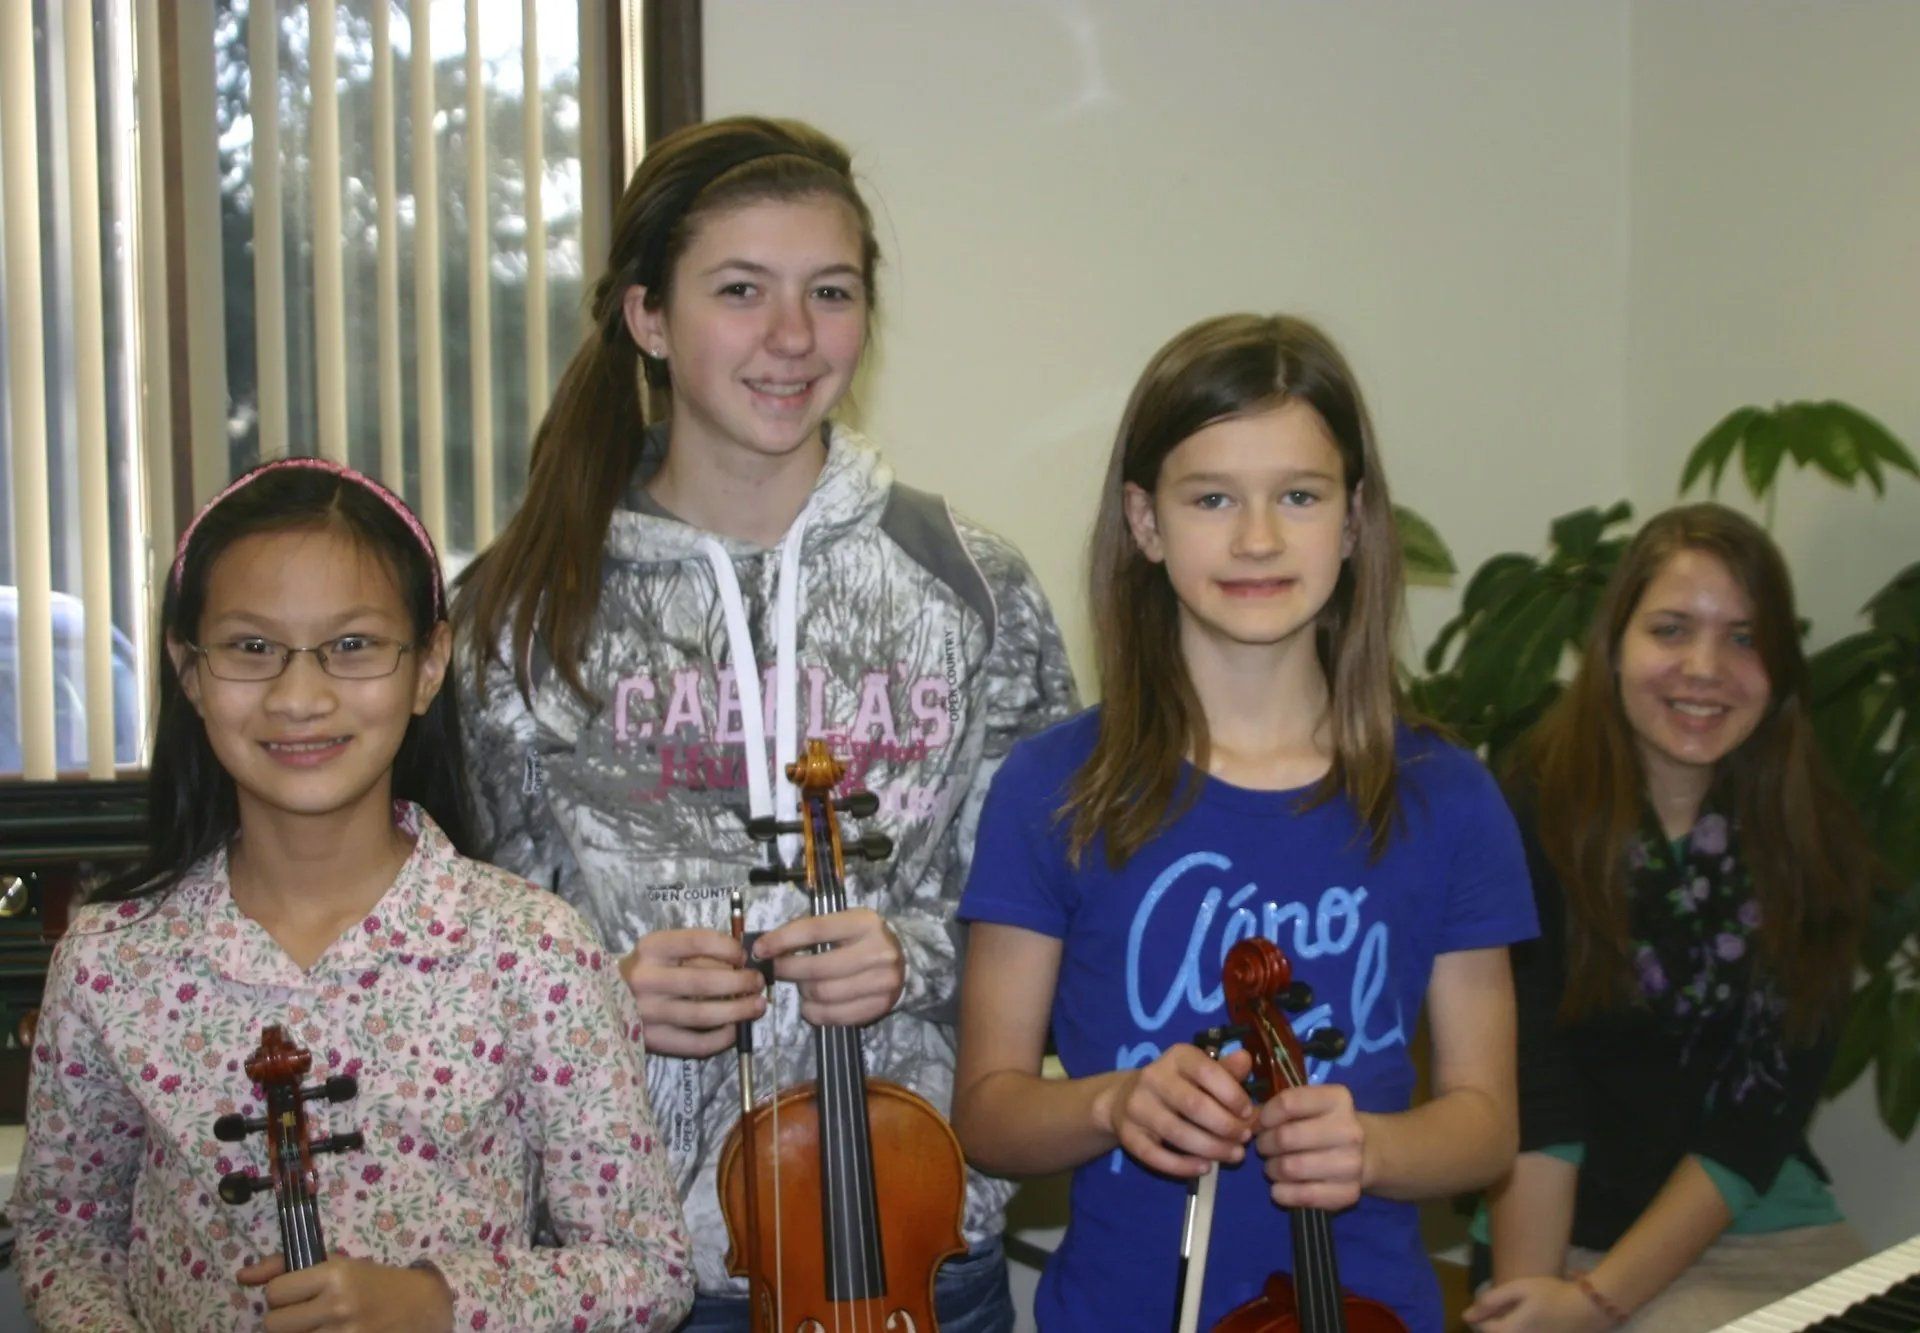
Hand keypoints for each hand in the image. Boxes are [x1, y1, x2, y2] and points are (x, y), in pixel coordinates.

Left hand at [237, 1253, 453, 1332]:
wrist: (422, 1307)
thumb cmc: (374, 1282)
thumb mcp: (337, 1265)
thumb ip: (285, 1267)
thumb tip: (241, 1276)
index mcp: (335, 1274)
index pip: (275, 1292)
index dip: (282, 1295)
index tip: (297, 1295)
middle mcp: (338, 1304)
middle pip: (274, 1324)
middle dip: (285, 1321)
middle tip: (305, 1317)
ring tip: (317, 1327)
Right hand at [619, 927, 766, 1057]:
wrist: (606, 999)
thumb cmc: (648, 970)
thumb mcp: (664, 950)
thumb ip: (697, 951)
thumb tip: (742, 959)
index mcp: (651, 948)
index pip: (697, 942)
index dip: (728, 948)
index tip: (744, 956)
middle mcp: (646, 979)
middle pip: (703, 981)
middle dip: (740, 982)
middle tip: (758, 982)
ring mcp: (647, 1012)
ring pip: (702, 1014)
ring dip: (738, 1010)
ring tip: (758, 1006)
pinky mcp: (652, 1040)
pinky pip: (695, 1043)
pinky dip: (721, 1038)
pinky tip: (735, 1030)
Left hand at [754, 907, 904, 1025]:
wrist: (908, 960)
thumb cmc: (863, 938)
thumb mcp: (843, 922)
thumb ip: (810, 930)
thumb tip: (768, 945)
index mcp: (864, 922)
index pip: (815, 930)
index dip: (782, 940)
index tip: (761, 949)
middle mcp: (877, 951)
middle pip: (817, 968)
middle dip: (788, 970)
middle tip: (776, 970)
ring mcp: (882, 982)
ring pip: (824, 994)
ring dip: (803, 993)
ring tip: (801, 986)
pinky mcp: (880, 1006)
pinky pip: (834, 1016)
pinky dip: (814, 1012)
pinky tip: (811, 1004)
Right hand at [1094, 1045, 1255, 1177]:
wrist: (1124, 1098)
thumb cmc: (1176, 1085)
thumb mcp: (1200, 1071)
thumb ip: (1225, 1070)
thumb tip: (1246, 1059)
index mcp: (1176, 1057)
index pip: (1207, 1071)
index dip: (1232, 1094)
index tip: (1249, 1112)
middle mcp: (1152, 1077)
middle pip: (1194, 1105)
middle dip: (1226, 1126)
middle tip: (1245, 1138)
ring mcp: (1137, 1106)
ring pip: (1177, 1133)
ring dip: (1211, 1148)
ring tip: (1234, 1155)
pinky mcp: (1127, 1135)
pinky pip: (1156, 1156)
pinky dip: (1183, 1166)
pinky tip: (1205, 1168)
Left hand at [1251, 1083, 1366, 1210]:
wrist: (1363, 1153)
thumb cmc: (1321, 1124)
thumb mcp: (1303, 1106)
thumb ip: (1272, 1109)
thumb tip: (1245, 1122)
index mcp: (1337, 1099)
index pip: (1288, 1103)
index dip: (1265, 1115)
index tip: (1262, 1123)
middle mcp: (1350, 1130)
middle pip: (1286, 1137)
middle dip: (1265, 1144)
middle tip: (1264, 1148)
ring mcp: (1352, 1163)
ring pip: (1291, 1168)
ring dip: (1272, 1169)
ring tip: (1273, 1167)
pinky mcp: (1349, 1192)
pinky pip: (1305, 1196)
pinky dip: (1283, 1194)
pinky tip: (1279, 1188)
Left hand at [1464, 1275, 1614, 1332]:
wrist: (1586, 1310)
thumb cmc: (1552, 1295)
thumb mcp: (1520, 1289)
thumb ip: (1492, 1300)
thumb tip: (1466, 1315)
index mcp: (1509, 1331)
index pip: (1481, 1329)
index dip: (1479, 1315)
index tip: (1488, 1304)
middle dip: (1492, 1325)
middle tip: (1498, 1312)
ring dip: (1504, 1328)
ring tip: (1511, 1317)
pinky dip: (1516, 1330)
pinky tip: (1525, 1322)